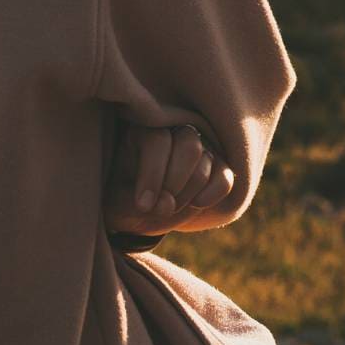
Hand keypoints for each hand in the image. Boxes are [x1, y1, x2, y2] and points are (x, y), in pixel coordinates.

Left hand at [103, 120, 235, 236]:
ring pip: (206, 158)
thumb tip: (168, 205)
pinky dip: (213, 193)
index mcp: (143, 132)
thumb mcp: (119, 205)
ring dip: (190, 191)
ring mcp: (199, 146)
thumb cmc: (124, 202)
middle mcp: (174, 132)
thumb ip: (140, 204)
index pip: (158, 140)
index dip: (152, 174)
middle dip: (175, 182)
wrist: (139, 212)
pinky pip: (225, 175)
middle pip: (188, 145)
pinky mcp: (217, 165)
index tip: (143, 205)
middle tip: (161, 206)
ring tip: (172, 207)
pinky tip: (196, 204)